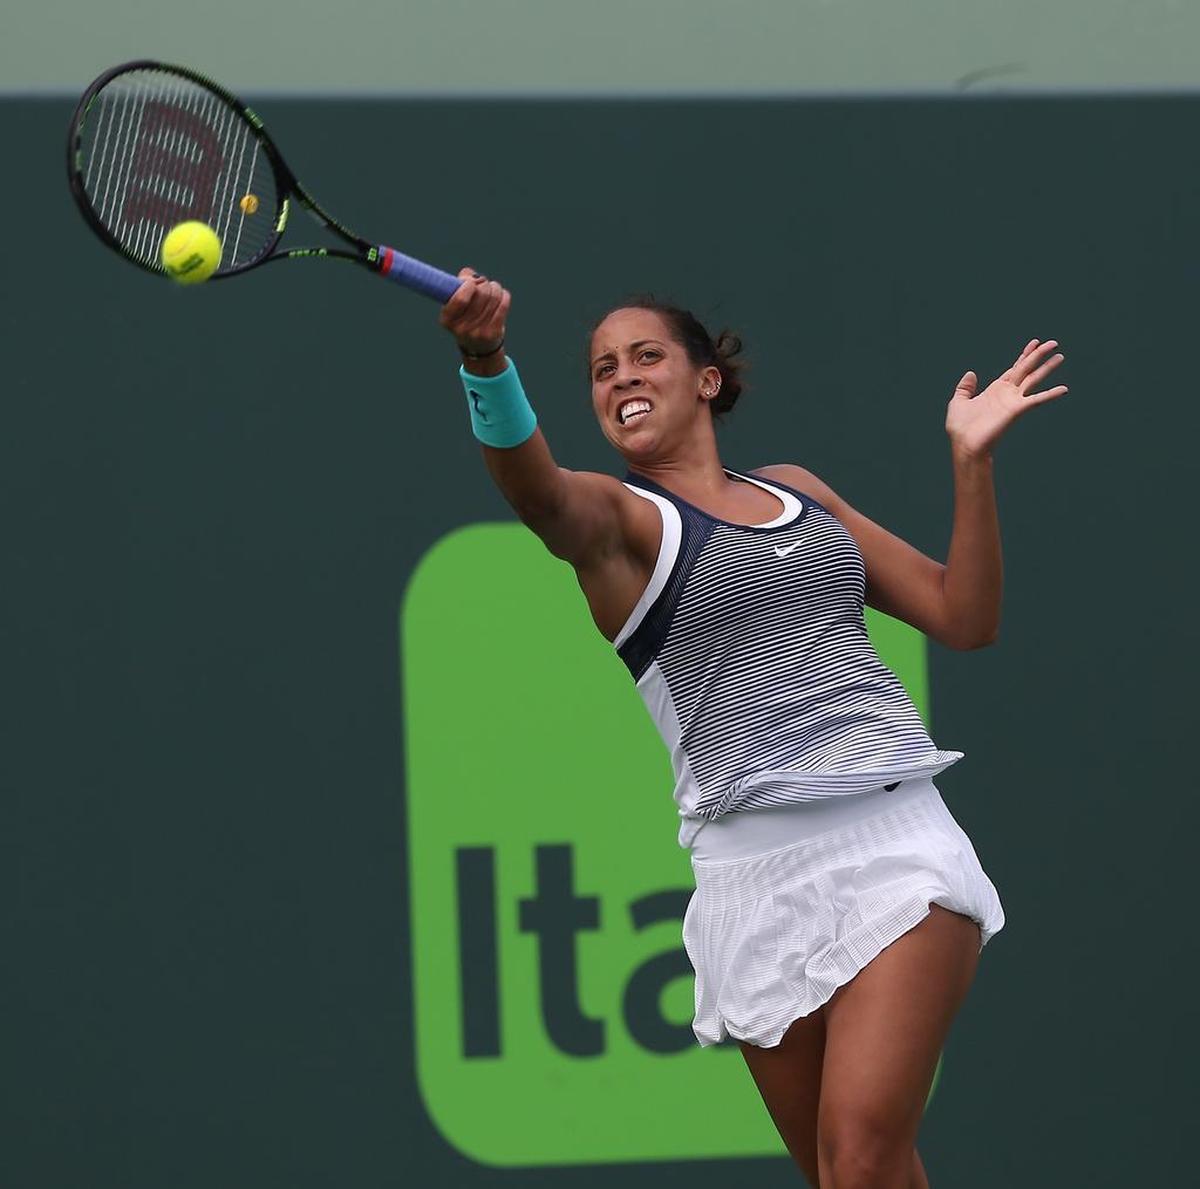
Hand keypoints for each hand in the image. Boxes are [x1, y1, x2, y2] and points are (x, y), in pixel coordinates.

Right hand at [439, 267, 509, 357]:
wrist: (478, 347)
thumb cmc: (465, 318)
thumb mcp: (455, 305)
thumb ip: (459, 284)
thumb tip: (470, 275)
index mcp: (447, 320)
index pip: (460, 298)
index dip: (469, 284)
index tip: (471, 281)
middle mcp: (462, 329)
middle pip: (481, 294)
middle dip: (484, 283)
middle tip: (484, 284)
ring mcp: (479, 333)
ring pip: (493, 297)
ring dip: (495, 287)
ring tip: (493, 288)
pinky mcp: (494, 333)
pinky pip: (503, 305)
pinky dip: (504, 295)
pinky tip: (501, 295)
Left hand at [946, 339, 1067, 459]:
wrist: (965, 444)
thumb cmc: (961, 428)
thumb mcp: (959, 402)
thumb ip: (965, 387)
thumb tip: (971, 373)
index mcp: (995, 390)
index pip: (1014, 369)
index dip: (1024, 356)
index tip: (1034, 343)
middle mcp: (1007, 393)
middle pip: (1026, 369)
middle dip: (1038, 355)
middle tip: (1053, 343)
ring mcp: (1013, 401)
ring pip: (1033, 379)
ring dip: (1047, 368)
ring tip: (1060, 357)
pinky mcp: (1017, 410)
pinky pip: (1037, 400)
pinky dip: (1050, 394)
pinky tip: (1064, 389)